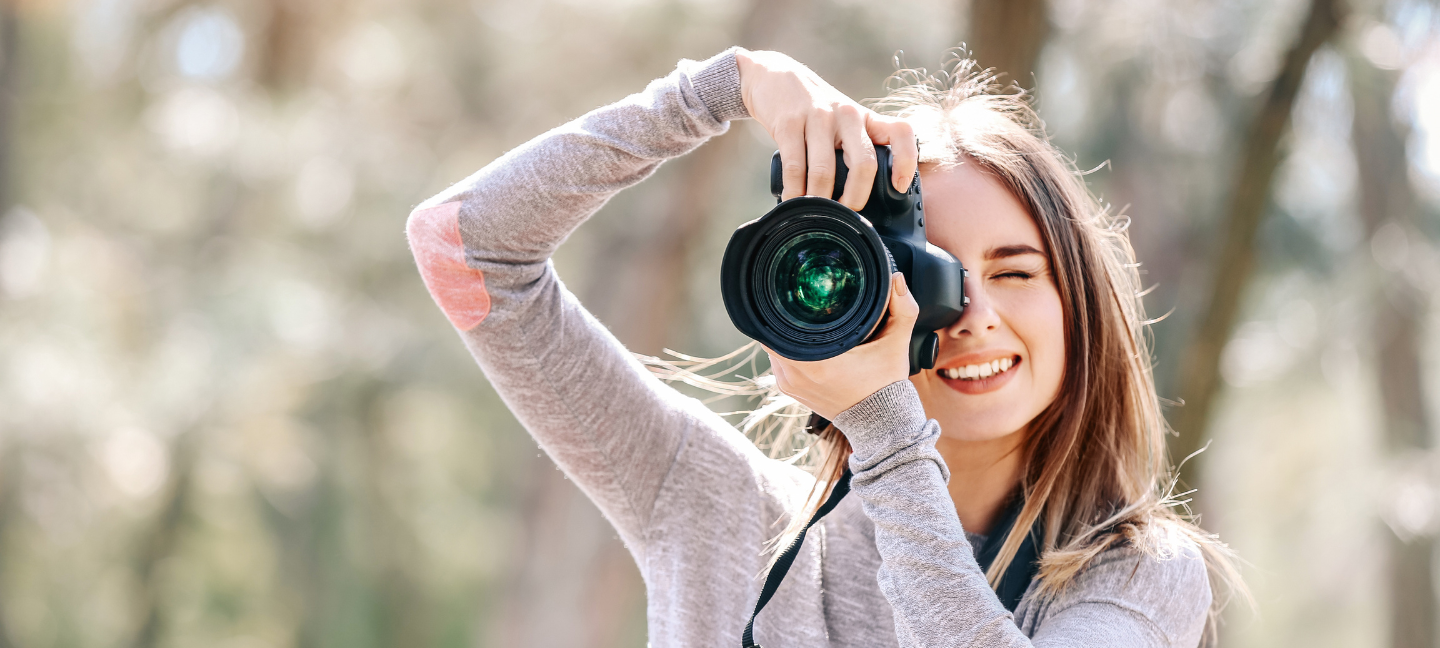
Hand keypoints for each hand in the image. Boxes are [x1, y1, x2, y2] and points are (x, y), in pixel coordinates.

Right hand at [735, 49, 917, 211]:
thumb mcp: (843, 121)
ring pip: (825, 171)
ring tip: (815, 213)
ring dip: (820, 201)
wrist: (774, 78)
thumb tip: (862, 197)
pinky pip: (795, 167)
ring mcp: (818, 117)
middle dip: (855, 198)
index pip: (900, 132)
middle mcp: (848, 115)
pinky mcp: (789, 123)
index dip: (906, 161)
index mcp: (866, 118)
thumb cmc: (814, 110)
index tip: (898, 187)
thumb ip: (856, 148)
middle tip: (845, 214)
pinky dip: (794, 192)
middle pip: (864, 163)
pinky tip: (793, 201)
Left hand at [765, 273, 919, 420]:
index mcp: (816, 362)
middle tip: (800, 304)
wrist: (880, 423)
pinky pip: (777, 362)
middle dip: (784, 318)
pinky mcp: (789, 390)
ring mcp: (789, 384)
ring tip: (801, 322)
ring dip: (783, 335)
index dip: (783, 306)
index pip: (778, 325)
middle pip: (772, 333)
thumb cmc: (886, 385)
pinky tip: (801, 342)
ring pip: (772, 347)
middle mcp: (795, 374)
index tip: (795, 295)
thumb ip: (902, 308)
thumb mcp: (896, 344)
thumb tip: (896, 278)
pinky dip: (785, 350)